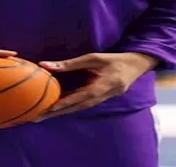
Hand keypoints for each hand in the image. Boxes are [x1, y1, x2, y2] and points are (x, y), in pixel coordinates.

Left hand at [35, 52, 157, 120]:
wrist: (136, 66)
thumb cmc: (113, 59)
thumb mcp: (92, 58)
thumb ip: (69, 63)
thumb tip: (45, 65)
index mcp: (102, 86)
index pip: (81, 97)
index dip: (66, 102)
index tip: (51, 108)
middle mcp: (102, 96)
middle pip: (77, 108)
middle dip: (57, 113)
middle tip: (39, 118)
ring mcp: (103, 100)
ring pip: (80, 108)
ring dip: (62, 112)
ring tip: (45, 115)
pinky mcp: (102, 99)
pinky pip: (84, 105)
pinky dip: (71, 107)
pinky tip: (60, 109)